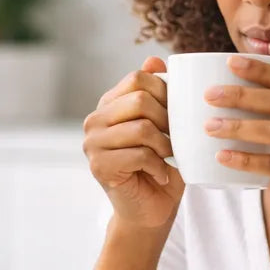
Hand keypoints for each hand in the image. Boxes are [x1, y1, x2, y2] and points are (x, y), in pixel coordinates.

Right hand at [83, 56, 184, 230]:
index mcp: (109, 105)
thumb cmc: (161, 166)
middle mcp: (95, 120)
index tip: (177, 114)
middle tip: (176, 140)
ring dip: (166, 145)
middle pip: (140, 100)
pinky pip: (140, 155)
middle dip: (168, 120)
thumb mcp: (165, 126)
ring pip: (141, 128)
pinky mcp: (99, 166)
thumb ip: (158, 94)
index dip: (165, 92)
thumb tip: (154, 58)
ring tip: (170, 157)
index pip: (138, 79)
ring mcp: (93, 144)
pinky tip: (162, 175)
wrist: (150, 211)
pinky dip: (160, 166)